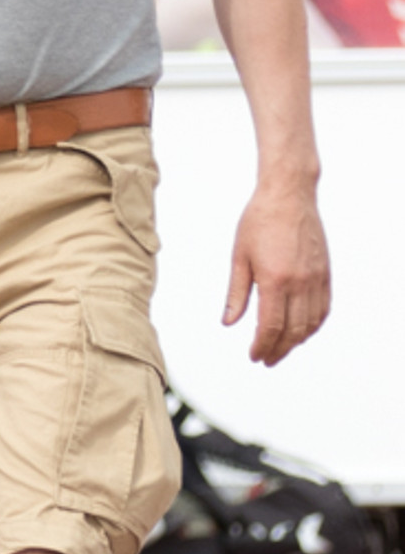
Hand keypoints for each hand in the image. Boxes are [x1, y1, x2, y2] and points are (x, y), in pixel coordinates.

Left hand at [222, 183, 329, 365]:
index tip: (254, 356)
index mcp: (274, 280)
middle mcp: (299, 283)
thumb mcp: (239, 256)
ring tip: (281, 348)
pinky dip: (313, 325)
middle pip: (292, 331)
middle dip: (278, 350)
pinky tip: (302, 330)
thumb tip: (228, 323)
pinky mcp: (325, 273)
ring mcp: (315, 279)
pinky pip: (323, 309)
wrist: (288, 194)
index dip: (262, 346)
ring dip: (296, 341)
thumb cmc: (258, 220)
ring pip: (310, 324)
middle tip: (266, 359)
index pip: (270, 327)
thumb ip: (236, 293)